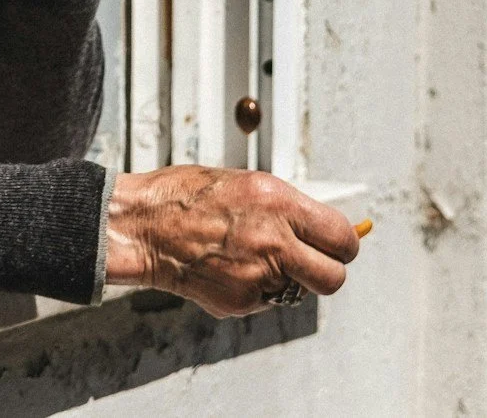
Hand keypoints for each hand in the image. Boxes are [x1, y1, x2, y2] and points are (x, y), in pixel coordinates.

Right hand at [103, 167, 360, 315]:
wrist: (143, 226)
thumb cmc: (187, 197)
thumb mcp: (247, 184)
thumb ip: (287, 208)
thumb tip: (319, 226)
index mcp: (279, 204)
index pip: (342, 238)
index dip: (343, 244)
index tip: (335, 244)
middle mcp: (274, 242)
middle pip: (334, 277)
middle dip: (327, 271)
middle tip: (311, 261)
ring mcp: (258, 277)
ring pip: (299, 291)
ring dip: (287, 279)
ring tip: (252, 257)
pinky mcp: (241, 301)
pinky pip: (267, 301)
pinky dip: (256, 289)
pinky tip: (229, 267)